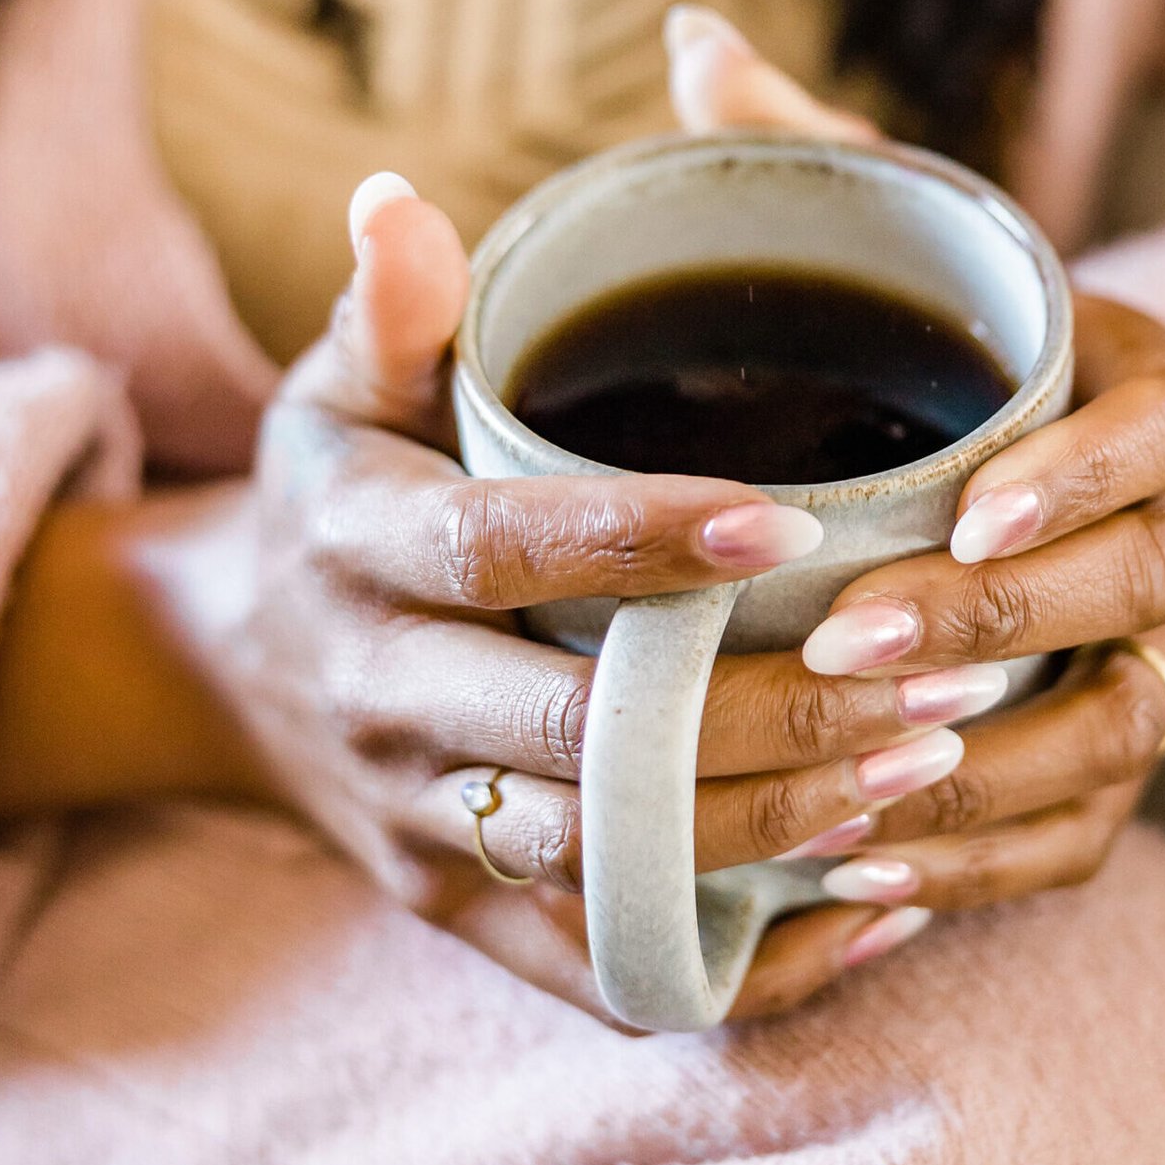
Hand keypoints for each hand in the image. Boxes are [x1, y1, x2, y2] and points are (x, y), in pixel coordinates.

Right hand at [149, 180, 978, 1023]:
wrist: (233, 668)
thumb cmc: (334, 504)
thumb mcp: (339, 395)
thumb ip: (393, 312)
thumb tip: (398, 198)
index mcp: (359, 552)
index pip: (503, 548)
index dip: (639, 540)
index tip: (790, 528)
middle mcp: (382, 700)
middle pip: (580, 731)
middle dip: (761, 718)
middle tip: (930, 684)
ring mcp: (417, 823)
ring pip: (604, 855)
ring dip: (770, 830)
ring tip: (922, 772)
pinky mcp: (453, 907)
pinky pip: (593, 966)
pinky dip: (732, 964)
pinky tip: (862, 918)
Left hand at [666, 4, 1164, 913]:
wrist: (1001, 488)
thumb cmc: (924, 372)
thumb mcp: (889, 255)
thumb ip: (811, 162)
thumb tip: (692, 47)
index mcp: (1133, 413)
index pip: (1157, 441)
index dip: (1078, 478)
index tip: (973, 498)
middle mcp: (1161, 546)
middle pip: (1134, 595)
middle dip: (1000, 619)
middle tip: (851, 640)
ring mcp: (1140, 665)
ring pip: (1114, 735)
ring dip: (986, 769)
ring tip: (848, 784)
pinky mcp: (1094, 765)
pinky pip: (1074, 835)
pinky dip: (980, 869)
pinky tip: (859, 880)